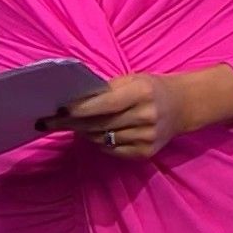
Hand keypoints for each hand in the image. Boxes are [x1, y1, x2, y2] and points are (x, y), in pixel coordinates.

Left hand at [39, 72, 186, 159]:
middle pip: (100, 124)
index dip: (81, 108)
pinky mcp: (146, 153)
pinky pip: (112, 150)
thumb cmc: (150, 89)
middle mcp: (146, 117)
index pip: (106, 104)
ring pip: (103, 139)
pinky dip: (99, 142)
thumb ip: (105, 90)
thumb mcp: (131, 80)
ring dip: (83, 132)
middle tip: (50, 120)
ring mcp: (147, 138)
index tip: (60, 110)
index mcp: (141, 93)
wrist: (183, 105)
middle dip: (72, 123)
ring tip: (70, 124)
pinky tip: (92, 133)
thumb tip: (73, 100)